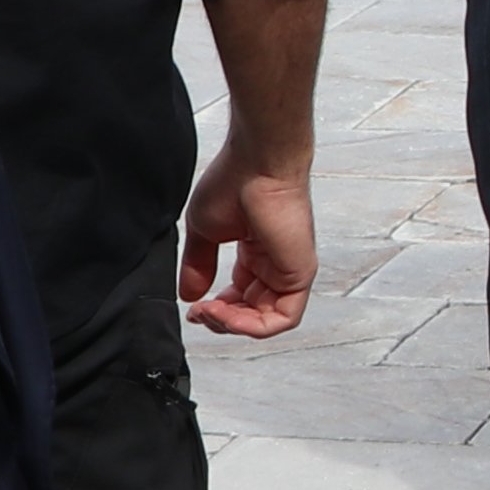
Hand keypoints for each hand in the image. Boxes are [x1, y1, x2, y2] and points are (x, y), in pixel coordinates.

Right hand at [180, 151, 314, 337]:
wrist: (256, 163)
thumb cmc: (235, 181)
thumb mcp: (204, 231)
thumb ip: (198, 265)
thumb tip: (189, 295)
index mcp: (255, 253)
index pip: (241, 298)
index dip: (216, 311)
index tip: (194, 308)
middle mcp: (275, 264)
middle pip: (253, 314)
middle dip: (222, 321)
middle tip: (200, 313)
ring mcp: (290, 270)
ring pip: (267, 322)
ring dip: (233, 325)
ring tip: (209, 312)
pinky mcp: (300, 274)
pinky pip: (282, 318)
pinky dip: (252, 326)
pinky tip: (225, 313)